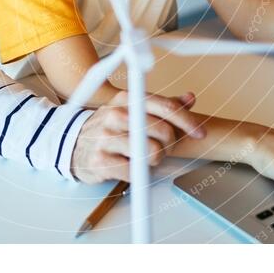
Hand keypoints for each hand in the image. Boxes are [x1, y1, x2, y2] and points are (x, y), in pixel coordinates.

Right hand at [70, 90, 205, 182]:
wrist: (74, 144)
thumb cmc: (110, 128)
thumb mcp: (134, 111)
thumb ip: (163, 106)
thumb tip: (190, 98)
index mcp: (127, 99)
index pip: (166, 106)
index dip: (187, 121)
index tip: (200, 133)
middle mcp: (116, 114)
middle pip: (163, 132)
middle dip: (169, 144)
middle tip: (160, 148)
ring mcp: (106, 137)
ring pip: (152, 153)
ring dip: (154, 160)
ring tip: (142, 157)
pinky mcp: (100, 160)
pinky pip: (136, 173)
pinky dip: (139, 174)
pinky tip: (130, 166)